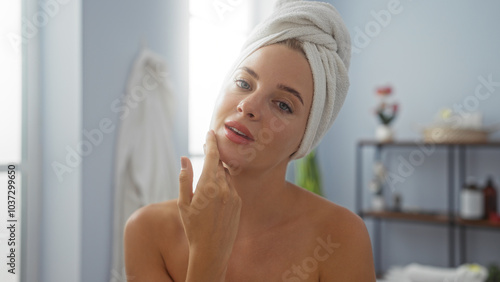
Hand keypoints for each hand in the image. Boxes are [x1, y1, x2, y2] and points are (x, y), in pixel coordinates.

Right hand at [178, 130, 241, 280]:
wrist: (212, 251)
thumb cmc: (193, 228)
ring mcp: (233, 196)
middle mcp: (223, 188)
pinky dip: (224, 186)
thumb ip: (185, 179)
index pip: (212, 156)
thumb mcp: (183, 203)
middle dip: (213, 158)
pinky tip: (216, 197)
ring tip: (208, 182)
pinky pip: (232, 188)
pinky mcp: (239, 204)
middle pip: (219, 164)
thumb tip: (184, 159)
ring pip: (226, 176)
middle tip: (206, 154)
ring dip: (218, 173)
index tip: (211, 133)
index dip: (211, 142)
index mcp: (208, 185)